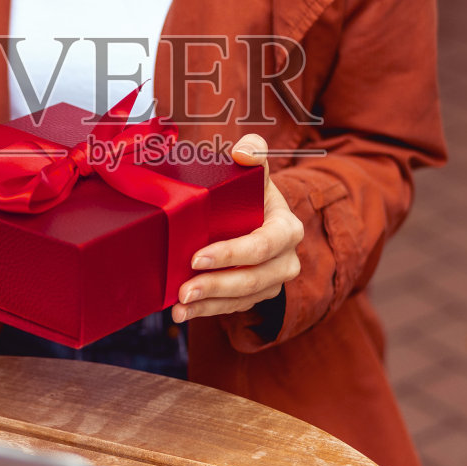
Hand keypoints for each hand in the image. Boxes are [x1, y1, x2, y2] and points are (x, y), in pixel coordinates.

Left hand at [171, 134, 303, 325]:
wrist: (257, 217)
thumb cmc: (253, 194)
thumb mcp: (256, 173)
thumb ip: (255, 153)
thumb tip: (244, 152)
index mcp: (287, 229)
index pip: (262, 246)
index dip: (232, 254)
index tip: (198, 257)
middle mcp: (286, 260)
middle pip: (253, 279)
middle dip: (217, 286)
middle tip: (184, 289)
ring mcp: (273, 282)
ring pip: (243, 298)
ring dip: (209, 305)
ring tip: (179, 307)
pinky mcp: (257, 296)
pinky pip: (234, 308)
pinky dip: (208, 311)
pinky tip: (183, 313)